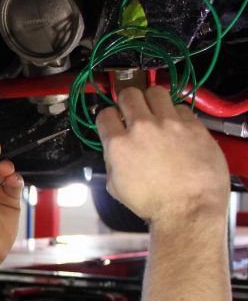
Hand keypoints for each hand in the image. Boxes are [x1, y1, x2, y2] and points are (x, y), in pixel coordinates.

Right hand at [96, 87, 228, 226]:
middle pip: (129, 94)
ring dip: (151, 99)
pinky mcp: (194, 126)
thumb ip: (112, 161)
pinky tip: (176, 126)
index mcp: (119, 144)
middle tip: (131, 109)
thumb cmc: (154, 203)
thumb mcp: (116, 186)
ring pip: (156, 91)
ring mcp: (170, 124)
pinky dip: (176, 114)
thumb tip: (115, 151)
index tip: (113, 120)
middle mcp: (143, 128)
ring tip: (155, 110)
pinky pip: (182, 107)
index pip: (105, 114)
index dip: (107, 117)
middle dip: (127, 101)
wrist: (189, 209)